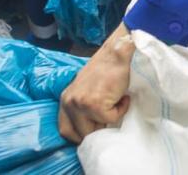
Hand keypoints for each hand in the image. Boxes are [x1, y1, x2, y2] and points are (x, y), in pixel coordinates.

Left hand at [59, 23, 134, 143]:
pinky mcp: (95, 105)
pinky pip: (111, 118)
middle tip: (110, 112)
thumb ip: (82, 109)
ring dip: (109, 119)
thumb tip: (89, 129)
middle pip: (81, 133)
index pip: (67, 130)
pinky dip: (121, 110)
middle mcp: (69, 102)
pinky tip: (122, 96)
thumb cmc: (106, 70)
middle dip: (98, 128)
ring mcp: (81, 104)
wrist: (117, 52)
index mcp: (65, 99)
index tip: (97, 127)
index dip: (82, 134)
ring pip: (96, 128)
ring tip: (115, 102)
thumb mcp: (86, 90)